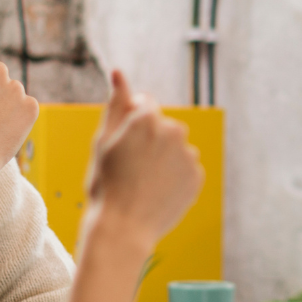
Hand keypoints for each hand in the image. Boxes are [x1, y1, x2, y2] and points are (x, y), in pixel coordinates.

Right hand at [83, 70, 202, 248]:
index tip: (123, 147)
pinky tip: (156, 193)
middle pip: (163, 127)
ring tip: (143, 183)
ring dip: (163, 160)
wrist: (123, 228)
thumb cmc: (106, 183)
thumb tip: (118, 72)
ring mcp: (188, 155)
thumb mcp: (103, 141)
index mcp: (148, 118)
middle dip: (150, 141)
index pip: (145, 106)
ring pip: (175, 149)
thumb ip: (115, 103)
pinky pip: (185, 170)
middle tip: (130, 168)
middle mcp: (174, 130)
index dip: (131, 126)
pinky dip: (174, 178)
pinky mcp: (197, 177)